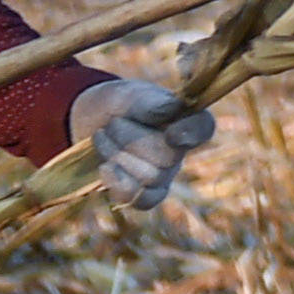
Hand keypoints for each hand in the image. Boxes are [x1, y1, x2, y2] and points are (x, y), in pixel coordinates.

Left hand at [75, 74, 217, 214]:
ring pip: (150, 177)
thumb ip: (151, 102)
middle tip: (113, 122)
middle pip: (168, 157)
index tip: (171, 134)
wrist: (90, 123)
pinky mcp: (145, 195)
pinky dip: (118, 182)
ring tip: (103, 136)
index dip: (191, 133)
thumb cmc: (118, 105)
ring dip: (117, 154)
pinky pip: (139, 198)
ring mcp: (164, 175)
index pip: (203, 127)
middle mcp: (179, 149)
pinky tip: (105, 167)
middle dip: (131, 139)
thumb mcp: (130, 95)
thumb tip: (175, 107)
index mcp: (183, 118)